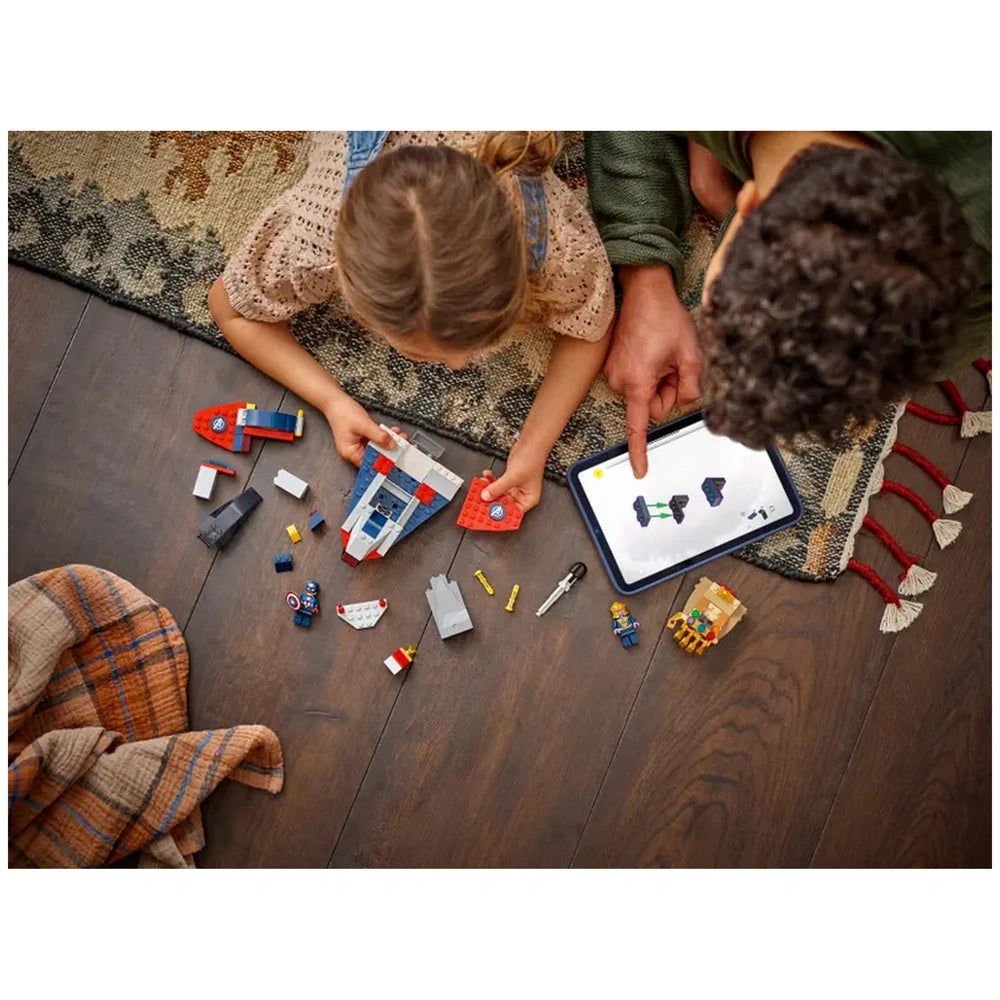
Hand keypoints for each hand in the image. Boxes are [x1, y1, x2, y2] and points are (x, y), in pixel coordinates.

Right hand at [323, 393, 394, 466]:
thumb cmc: (342, 412)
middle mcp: (354, 450)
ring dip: (389, 442)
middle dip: (389, 450)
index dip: (383, 463)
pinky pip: (377, 439)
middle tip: (401, 445)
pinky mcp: (363, 437)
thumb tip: (392, 445)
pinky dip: (384, 436)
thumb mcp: (364, 425)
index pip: (369, 464)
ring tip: (399, 436)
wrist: (335, 401)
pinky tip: (391, 431)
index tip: (395, 459)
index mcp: (350, 452)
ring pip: (378, 447)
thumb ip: (379, 436)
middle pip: (375, 456)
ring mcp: (359, 443)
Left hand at [478, 447, 545, 512]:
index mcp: (528, 500)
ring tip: (479, 488)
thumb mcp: (512, 477)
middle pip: (503, 505)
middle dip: (490, 502)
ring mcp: (514, 488)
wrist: (531, 443)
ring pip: (497, 495)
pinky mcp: (508, 481)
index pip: (512, 514)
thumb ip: (498, 487)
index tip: (485, 518)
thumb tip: (486, 496)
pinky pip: (496, 485)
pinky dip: (490, 481)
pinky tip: (486, 477)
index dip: (498, 517)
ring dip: (488, 490)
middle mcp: (521, 496)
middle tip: (478, 502)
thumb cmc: (532, 459)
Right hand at [607, 266, 702, 477]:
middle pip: (651, 406)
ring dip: (659, 378)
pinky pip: (637, 379)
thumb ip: (692, 386)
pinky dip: (649, 370)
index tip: (640, 470)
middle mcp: (620, 381)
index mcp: (637, 383)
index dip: (640, 451)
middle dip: (667, 391)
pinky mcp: (615, 364)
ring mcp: (614, 372)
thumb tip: (687, 401)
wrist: (644, 290)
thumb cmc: (664, 317)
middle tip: (674, 365)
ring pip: (646, 392)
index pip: (638, 427)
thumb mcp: (690, 354)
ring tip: (662, 352)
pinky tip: (653, 348)